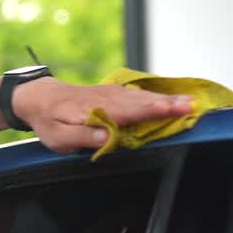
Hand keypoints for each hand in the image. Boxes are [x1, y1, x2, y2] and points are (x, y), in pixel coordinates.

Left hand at [14, 78, 194, 153]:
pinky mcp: (114, 94)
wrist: (40, 97)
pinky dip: (156, 96)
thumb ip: (86, 136)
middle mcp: (108, 99)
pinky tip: (171, 98)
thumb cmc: (50, 120)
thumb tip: (109, 138)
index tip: (173, 109)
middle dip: (169, 104)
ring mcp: (112, 95)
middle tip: (193, 106)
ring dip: (167, 99)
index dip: (152, 111)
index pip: (129, 111)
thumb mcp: (60, 136)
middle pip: (142, 102)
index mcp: (96, 110)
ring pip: (143, 97)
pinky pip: (139, 95)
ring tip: (189, 102)